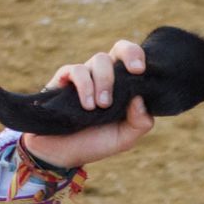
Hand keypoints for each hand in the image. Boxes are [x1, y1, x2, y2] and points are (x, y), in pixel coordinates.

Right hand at [21, 41, 153, 168]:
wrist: (62, 154)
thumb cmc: (95, 143)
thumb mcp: (124, 138)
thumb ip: (139, 122)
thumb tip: (140, 99)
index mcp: (123, 85)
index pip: (134, 59)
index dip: (138, 56)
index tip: (140, 70)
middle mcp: (105, 76)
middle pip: (119, 49)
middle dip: (128, 56)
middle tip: (135, 73)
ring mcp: (86, 75)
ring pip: (99, 59)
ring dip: (104, 82)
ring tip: (101, 106)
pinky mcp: (64, 78)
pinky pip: (76, 70)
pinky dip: (84, 86)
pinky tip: (87, 106)